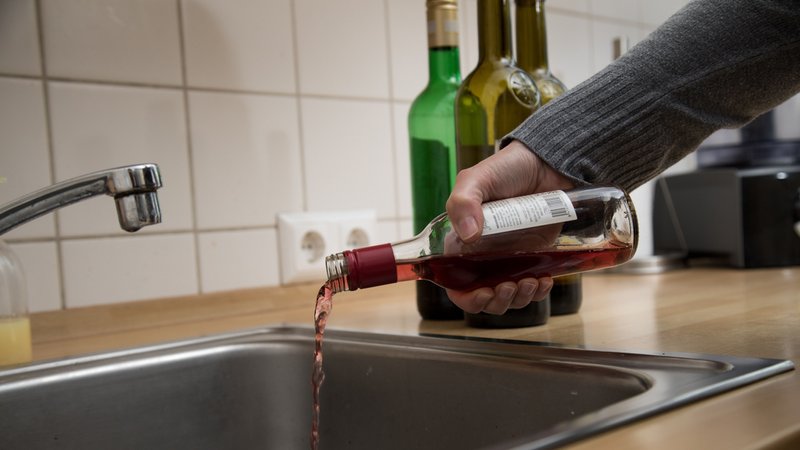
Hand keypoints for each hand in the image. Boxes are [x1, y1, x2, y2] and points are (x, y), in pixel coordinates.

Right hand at [444, 140, 574, 313]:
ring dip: (520, 298)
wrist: (547, 164)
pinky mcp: (535, 257)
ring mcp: (511, 258)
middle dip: (497, 301)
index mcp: (462, 242)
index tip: (483, 293)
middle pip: (485, 297)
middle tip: (510, 286)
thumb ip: (463, 202)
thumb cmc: (507, 168)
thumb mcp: (477, 179)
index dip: (466, 297)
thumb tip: (468, 235)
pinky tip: (544, 279)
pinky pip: (534, 287)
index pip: (455, 283)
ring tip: (530, 281)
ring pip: (510, 296)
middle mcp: (484, 256)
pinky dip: (539, 291)